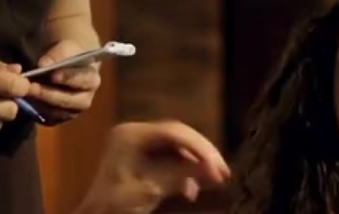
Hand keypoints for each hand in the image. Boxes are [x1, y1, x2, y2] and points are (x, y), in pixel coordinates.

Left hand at [27, 39, 101, 124]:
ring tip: (25, 93)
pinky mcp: (58, 119)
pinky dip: (36, 111)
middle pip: (70, 101)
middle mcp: (85, 99)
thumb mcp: (65, 49)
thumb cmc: (66, 57)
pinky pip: (47, 119)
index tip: (53, 74)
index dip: (68, 78)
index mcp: (91, 80)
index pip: (84, 80)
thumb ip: (57, 55)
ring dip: (40, 103)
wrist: (64, 68)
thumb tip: (44, 64)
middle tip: (32, 87)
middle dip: (49, 94)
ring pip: (57, 112)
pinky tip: (25, 101)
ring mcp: (72, 112)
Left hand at [75, 121, 230, 213]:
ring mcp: (136, 145)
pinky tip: (190, 192)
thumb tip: (211, 168)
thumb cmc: (115, 207)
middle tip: (223, 172)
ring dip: (194, 165)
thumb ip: (180, 174)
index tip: (218, 167)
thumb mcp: (150, 190)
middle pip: (177, 136)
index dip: (200, 148)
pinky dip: (182, 173)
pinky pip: (168, 159)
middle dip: (201, 155)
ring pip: (176, 148)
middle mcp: (133, 133)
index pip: (174, 132)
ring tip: (212, 181)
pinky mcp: (139, 159)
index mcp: (130, 135)